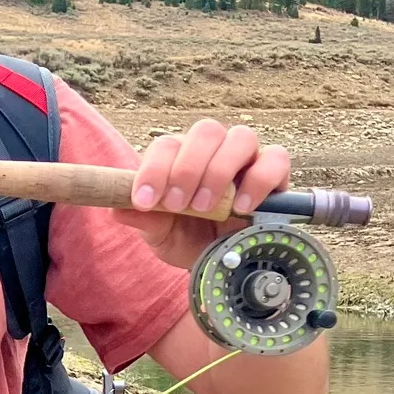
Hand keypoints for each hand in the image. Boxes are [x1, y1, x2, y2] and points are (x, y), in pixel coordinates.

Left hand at [119, 121, 289, 270]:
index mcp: (179, 158)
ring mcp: (247, 157)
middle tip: (177, 205)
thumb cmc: (188, 239)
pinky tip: (242, 207)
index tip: (144, 202)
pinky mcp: (276, 172)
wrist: (223, 262)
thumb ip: (143, 222)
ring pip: (240, 137)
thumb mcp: (161, 236)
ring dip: (219, 171)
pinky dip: (259, 180)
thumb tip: (118, 210)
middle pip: (206, 131)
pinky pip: (276, 159)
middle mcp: (213, 150)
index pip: (166, 146)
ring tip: (206, 207)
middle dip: (187, 168)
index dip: (153, 170)